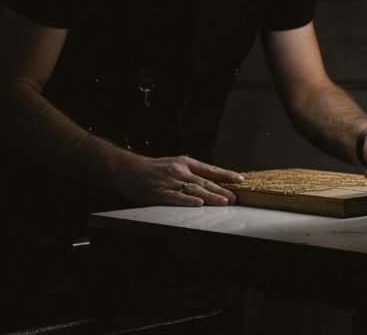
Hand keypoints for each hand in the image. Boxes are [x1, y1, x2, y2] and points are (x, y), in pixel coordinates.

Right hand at [112, 153, 244, 206]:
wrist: (127, 168)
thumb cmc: (151, 169)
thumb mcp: (173, 164)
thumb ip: (189, 172)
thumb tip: (210, 180)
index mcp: (185, 163)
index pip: (210, 169)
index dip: (225, 174)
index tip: (240, 179)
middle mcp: (179, 170)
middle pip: (205, 181)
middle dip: (222, 190)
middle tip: (235, 197)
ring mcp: (170, 181)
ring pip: (194, 189)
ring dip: (211, 196)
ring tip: (224, 202)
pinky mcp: (159, 192)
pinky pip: (176, 197)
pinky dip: (188, 201)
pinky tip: (198, 204)